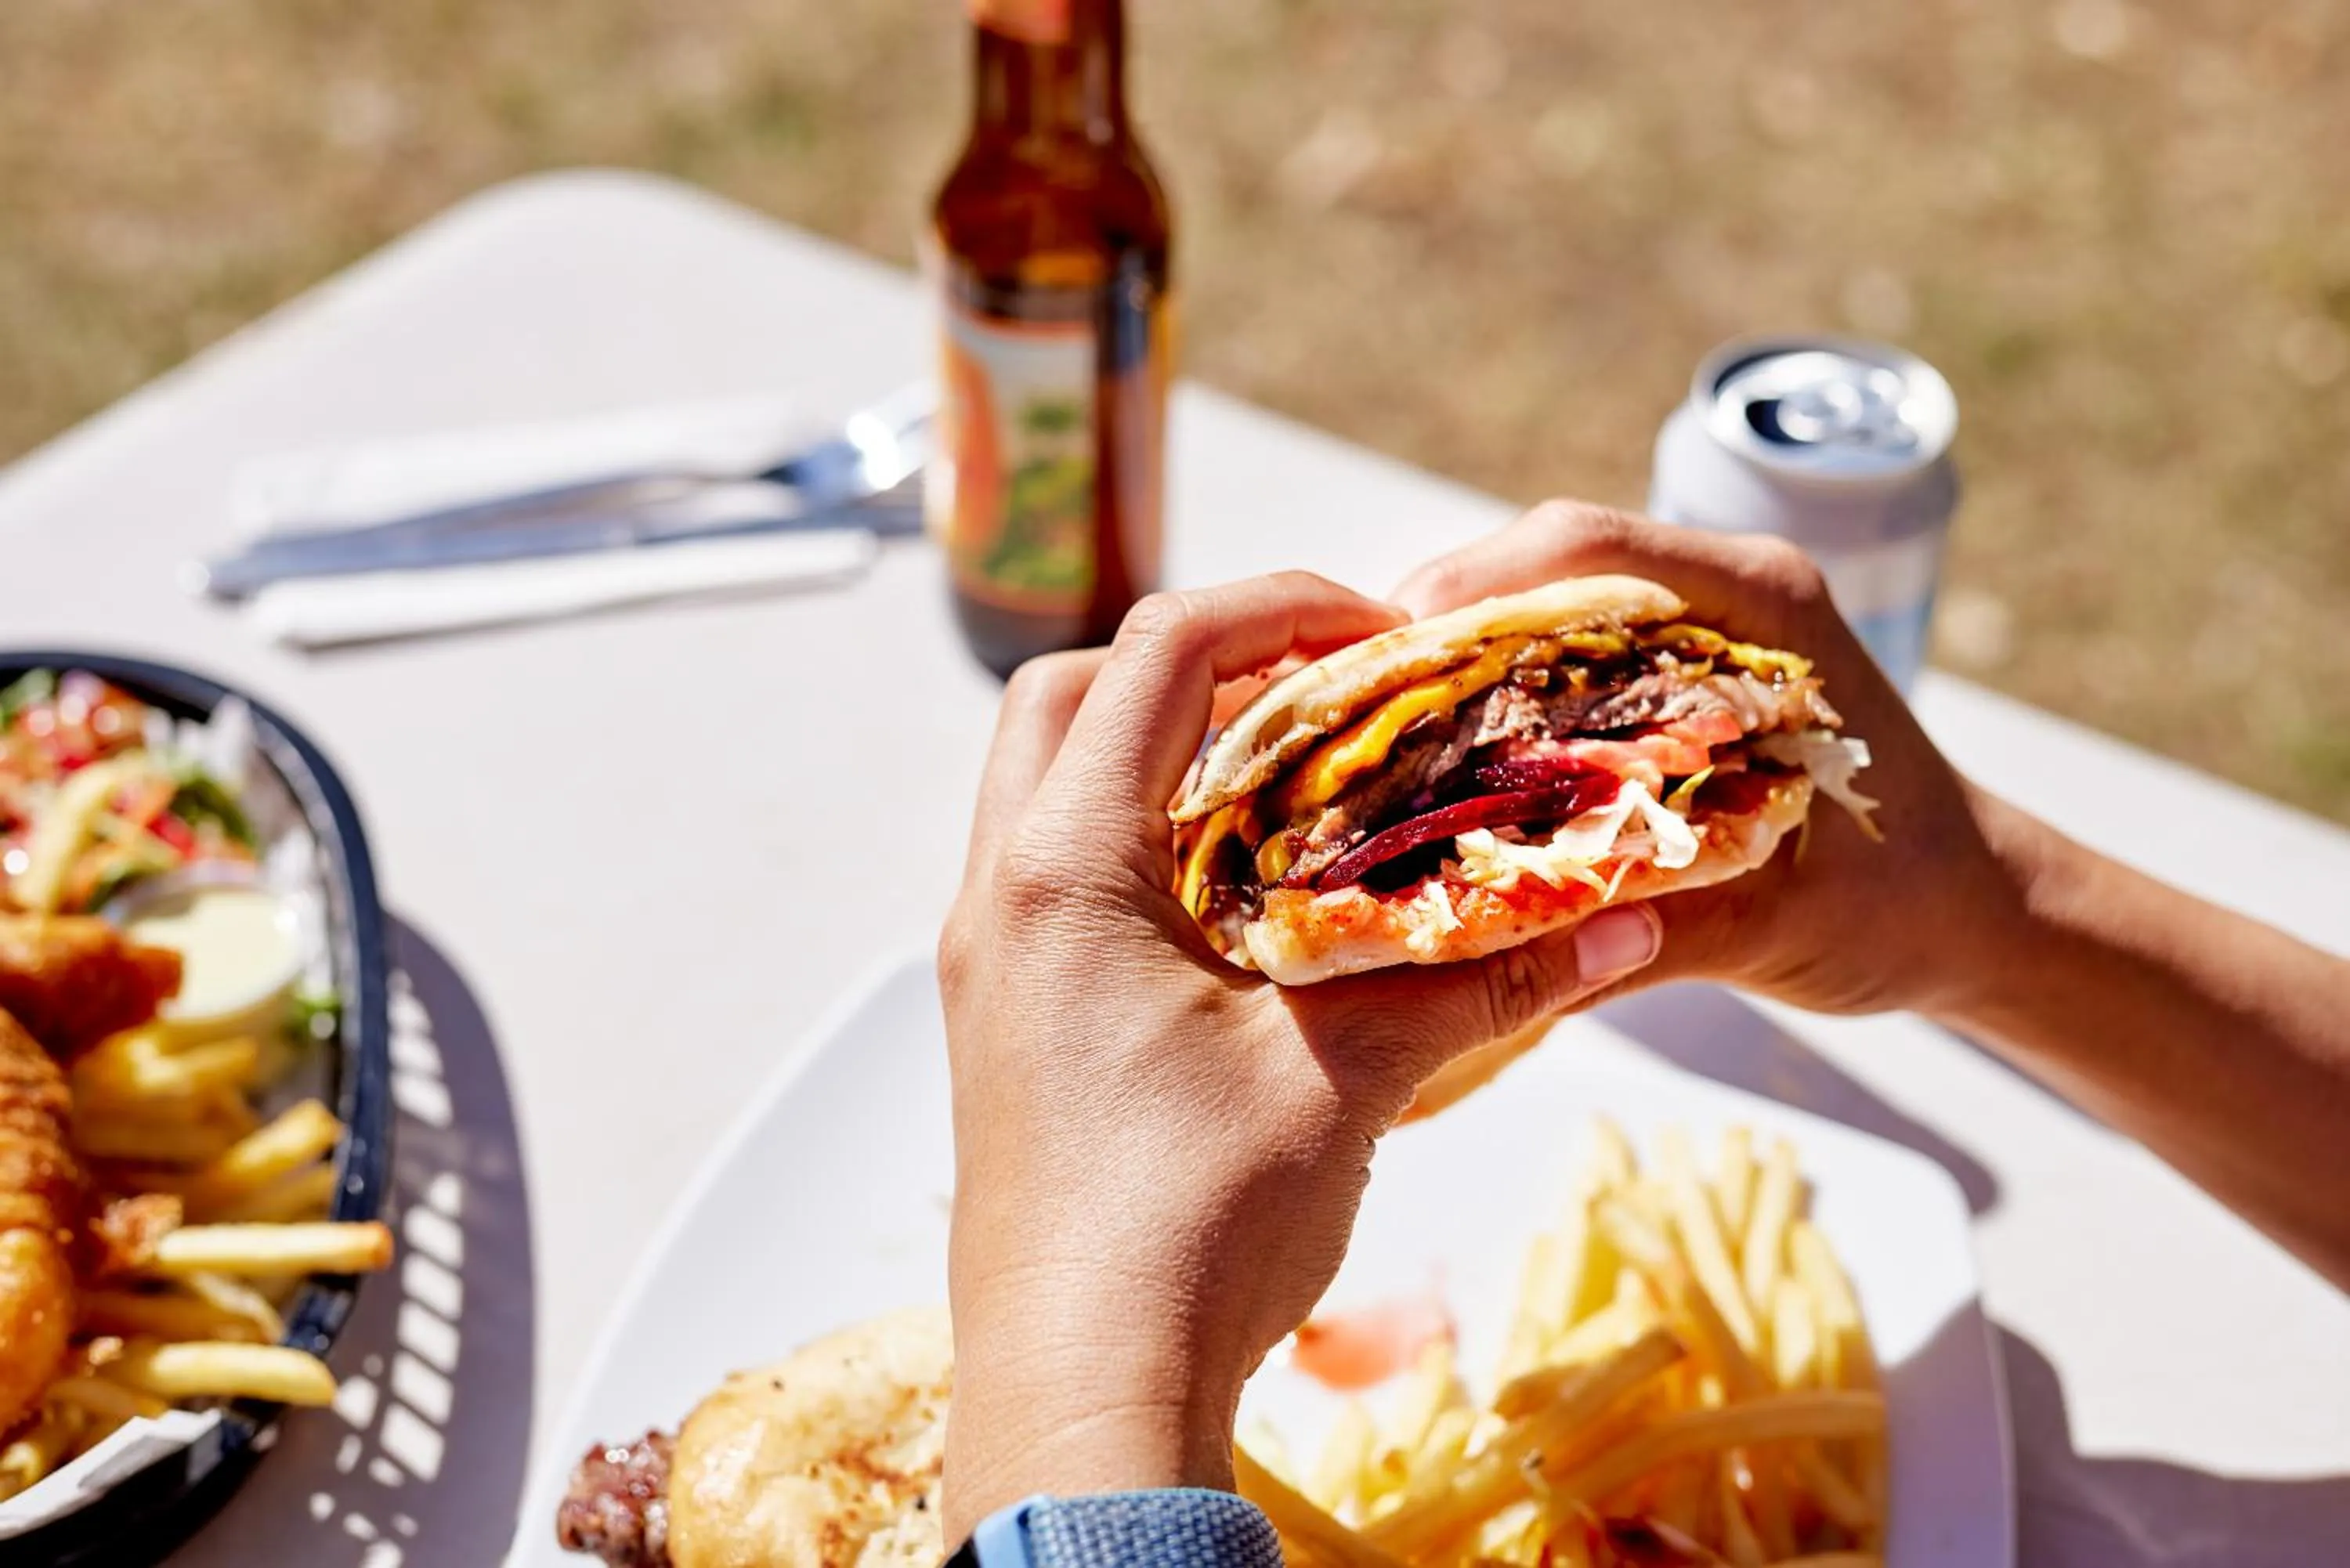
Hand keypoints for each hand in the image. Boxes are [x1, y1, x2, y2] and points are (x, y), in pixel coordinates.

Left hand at [937, 572, 1664, 1537]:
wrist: (1079, 1400)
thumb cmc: (1187, 1230)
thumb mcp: (1350, 1078)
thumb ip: (1482, 975)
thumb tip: (1629, 923)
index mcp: (1062, 868)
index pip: (1156, 653)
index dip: (1279, 607)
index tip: (1382, 631)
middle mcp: (1002, 897)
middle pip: (1077, 699)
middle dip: (1204, 667)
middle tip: (1329, 697)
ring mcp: (994, 967)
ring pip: (1060, 792)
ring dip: (1172, 763)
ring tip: (1304, 794)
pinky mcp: (1011, 1029)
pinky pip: (1067, 882)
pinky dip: (1153, 852)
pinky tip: (1257, 912)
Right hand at [1393, 500, 2031, 1018]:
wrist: (1979, 913)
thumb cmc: (1902, 904)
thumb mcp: (1779, 922)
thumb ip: (1647, 921)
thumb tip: (1489, 933)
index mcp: (1759, 607)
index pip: (1589, 549)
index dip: (1475, 586)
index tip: (1389, 650)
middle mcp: (1716, 596)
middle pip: (1538, 569)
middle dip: (1434, 634)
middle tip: (1346, 714)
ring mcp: (1689, 634)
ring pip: (1535, 616)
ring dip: (1453, 671)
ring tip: (1369, 741)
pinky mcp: (1668, 682)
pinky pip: (1555, 669)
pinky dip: (1491, 708)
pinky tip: (1436, 769)